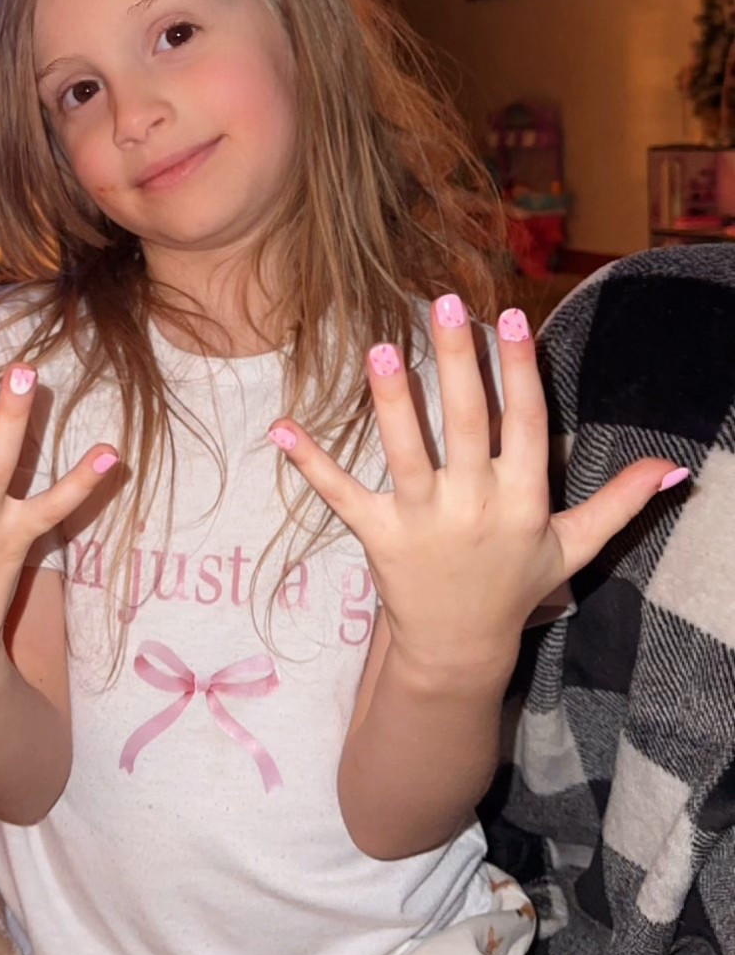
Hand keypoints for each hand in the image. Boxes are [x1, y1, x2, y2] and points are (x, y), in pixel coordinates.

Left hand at [269, 295, 685, 682]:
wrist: (459, 650)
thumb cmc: (516, 586)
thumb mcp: (574, 547)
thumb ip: (619, 503)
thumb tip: (674, 468)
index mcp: (524, 500)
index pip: (526, 423)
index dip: (521, 370)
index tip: (513, 315)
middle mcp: (476, 506)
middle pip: (468, 423)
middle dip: (459, 361)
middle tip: (446, 304)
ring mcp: (425, 523)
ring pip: (408, 454)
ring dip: (393, 402)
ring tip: (381, 349)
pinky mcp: (379, 538)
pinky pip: (343, 496)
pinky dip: (311, 465)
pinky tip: (280, 429)